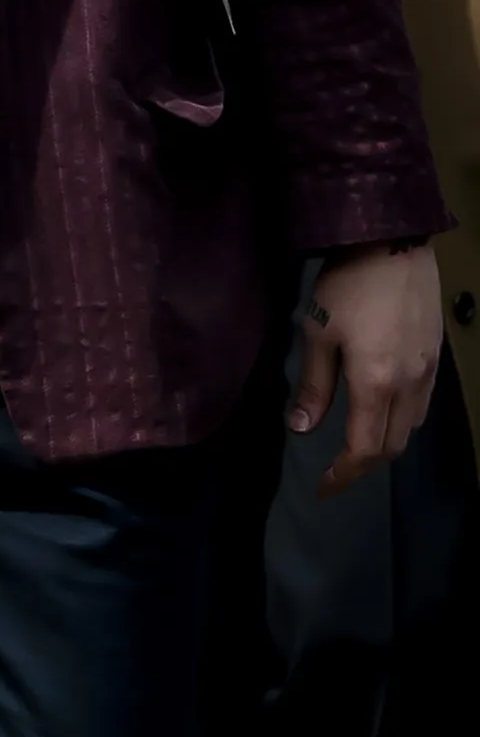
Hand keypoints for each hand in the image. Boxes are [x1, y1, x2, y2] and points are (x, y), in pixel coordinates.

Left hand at [296, 243, 443, 495]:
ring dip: (384, 446)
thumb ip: (312, 385)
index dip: (344, 475)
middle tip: (335, 472)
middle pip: (392, 447)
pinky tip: (379, 413)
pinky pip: (420, 408)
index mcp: (376, 384)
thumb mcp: (317, 331)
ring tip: (354, 447)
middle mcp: (409, 387)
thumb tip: (301, 429)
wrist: (394, 247)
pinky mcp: (435, 361)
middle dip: (363, 467)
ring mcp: (428, 375)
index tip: (323, 489)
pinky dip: (400, 424)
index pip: (363, 448)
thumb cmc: (347, 285)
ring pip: (410, 430)